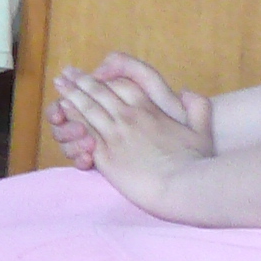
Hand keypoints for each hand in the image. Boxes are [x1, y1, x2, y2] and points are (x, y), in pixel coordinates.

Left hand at [51, 60, 216, 210]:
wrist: (180, 187)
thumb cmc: (194, 162)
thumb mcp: (201, 130)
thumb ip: (198, 107)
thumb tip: (186, 91)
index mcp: (150, 110)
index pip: (123, 85)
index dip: (109, 78)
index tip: (99, 73)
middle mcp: (129, 118)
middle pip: (100, 92)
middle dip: (82, 81)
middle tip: (67, 73)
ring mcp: (115, 135)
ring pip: (87, 108)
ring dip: (72, 94)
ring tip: (60, 85)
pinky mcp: (105, 155)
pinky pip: (83, 132)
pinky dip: (71, 119)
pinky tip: (61, 113)